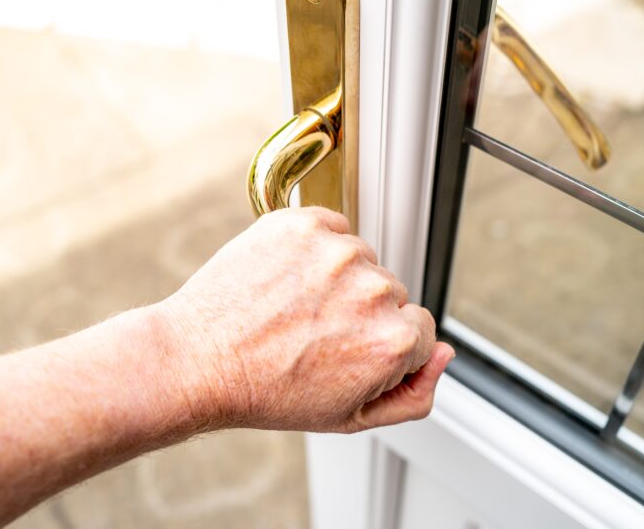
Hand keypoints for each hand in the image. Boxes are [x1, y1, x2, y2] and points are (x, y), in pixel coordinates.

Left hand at [154, 207, 453, 432]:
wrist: (198, 361)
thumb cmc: (268, 393)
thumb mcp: (351, 417)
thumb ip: (414, 394)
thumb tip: (445, 354)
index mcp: (394, 339)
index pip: (419, 330)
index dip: (381, 347)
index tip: (344, 355)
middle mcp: (373, 290)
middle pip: (391, 293)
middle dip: (361, 312)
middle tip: (313, 337)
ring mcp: (337, 252)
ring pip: (360, 260)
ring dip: (337, 278)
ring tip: (294, 309)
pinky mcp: (302, 225)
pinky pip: (332, 228)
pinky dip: (314, 249)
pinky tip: (286, 280)